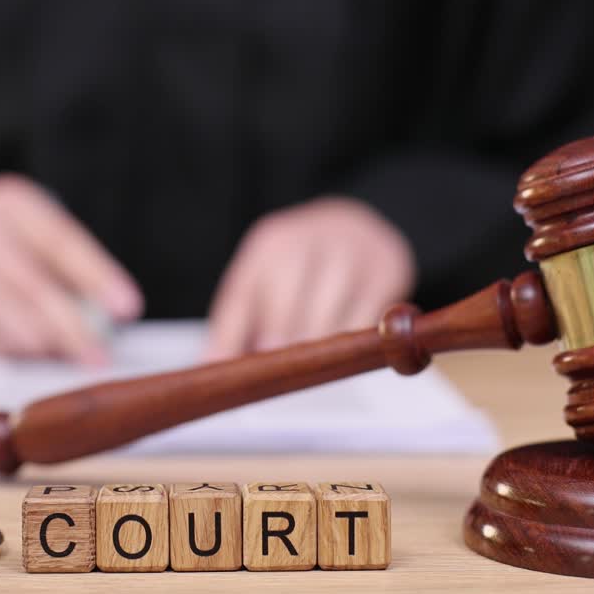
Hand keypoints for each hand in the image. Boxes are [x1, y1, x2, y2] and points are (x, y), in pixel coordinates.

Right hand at [0, 174, 142, 362]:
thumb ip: (70, 276)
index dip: (95, 275)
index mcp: (10, 203)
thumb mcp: (38, 247)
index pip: (58, 239)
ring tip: (64, 357)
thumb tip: (110, 317)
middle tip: (98, 354)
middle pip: (29, 280)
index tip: (126, 308)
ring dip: (34, 339)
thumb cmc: (5, 255)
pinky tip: (25, 355)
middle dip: (70, 324)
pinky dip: (0, 346)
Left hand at [206, 197, 414, 359]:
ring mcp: (350, 251)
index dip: (233, 336)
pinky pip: (367, 319)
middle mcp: (307, 240)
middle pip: (285, 300)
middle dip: (278, 340)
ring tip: (311, 366)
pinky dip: (353, 342)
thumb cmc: (304, 261)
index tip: (235, 371)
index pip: (242, 294)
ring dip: (316, 346)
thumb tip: (207, 370)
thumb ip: (233, 326)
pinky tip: (345, 351)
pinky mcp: (387, 269)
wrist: (363, 222)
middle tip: (278, 371)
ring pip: (327, 313)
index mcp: (269, 244)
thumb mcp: (261, 280)